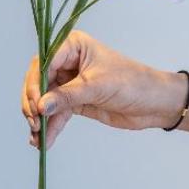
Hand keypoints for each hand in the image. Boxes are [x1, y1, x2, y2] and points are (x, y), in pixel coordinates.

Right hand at [20, 29, 187, 150]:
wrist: (155, 103)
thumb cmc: (133, 83)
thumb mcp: (97, 87)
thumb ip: (67, 96)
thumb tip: (40, 106)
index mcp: (73, 45)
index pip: (44, 61)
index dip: (35, 83)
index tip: (34, 104)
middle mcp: (68, 61)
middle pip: (38, 81)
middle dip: (33, 103)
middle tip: (33, 122)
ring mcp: (70, 82)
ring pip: (45, 100)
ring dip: (39, 119)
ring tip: (36, 139)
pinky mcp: (75, 101)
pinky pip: (56, 113)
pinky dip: (49, 127)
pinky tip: (43, 142)